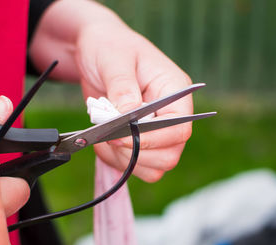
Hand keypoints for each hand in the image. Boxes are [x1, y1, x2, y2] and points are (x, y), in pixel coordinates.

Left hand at [29, 0, 192, 181]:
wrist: (96, 50)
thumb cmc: (109, 47)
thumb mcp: (114, 60)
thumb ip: (123, 87)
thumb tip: (129, 117)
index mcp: (174, 90)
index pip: (179, 128)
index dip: (152, 139)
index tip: (120, 136)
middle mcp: (169, 114)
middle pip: (169, 154)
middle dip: (137, 153)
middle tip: (109, 136)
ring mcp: (155, 130)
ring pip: (153, 166)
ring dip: (126, 159)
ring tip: (104, 136)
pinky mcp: (139, 140)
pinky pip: (135, 165)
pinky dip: (117, 160)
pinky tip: (102, 141)